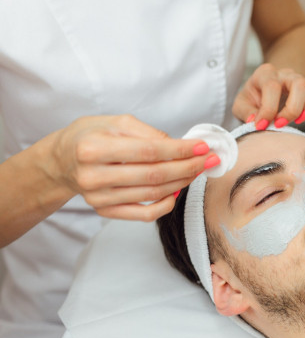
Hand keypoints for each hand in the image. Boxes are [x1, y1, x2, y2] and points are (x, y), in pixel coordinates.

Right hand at [49, 115, 217, 220]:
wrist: (62, 161)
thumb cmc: (90, 137)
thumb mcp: (114, 122)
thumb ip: (147, 132)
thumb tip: (179, 145)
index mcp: (93, 148)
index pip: (148, 151)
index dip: (180, 150)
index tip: (203, 147)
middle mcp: (93, 175)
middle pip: (154, 175)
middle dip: (188, 167)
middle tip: (210, 160)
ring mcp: (98, 198)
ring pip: (153, 194)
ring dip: (182, 182)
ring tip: (198, 170)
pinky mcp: (105, 211)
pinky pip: (144, 214)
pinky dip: (166, 204)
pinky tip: (178, 190)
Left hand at [232, 63, 304, 129]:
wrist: (264, 91)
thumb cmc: (254, 100)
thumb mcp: (242, 105)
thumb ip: (246, 112)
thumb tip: (256, 122)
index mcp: (265, 74)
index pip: (272, 86)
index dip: (268, 109)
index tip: (262, 126)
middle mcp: (286, 73)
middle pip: (300, 84)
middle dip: (293, 109)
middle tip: (282, 124)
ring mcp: (302, 79)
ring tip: (301, 119)